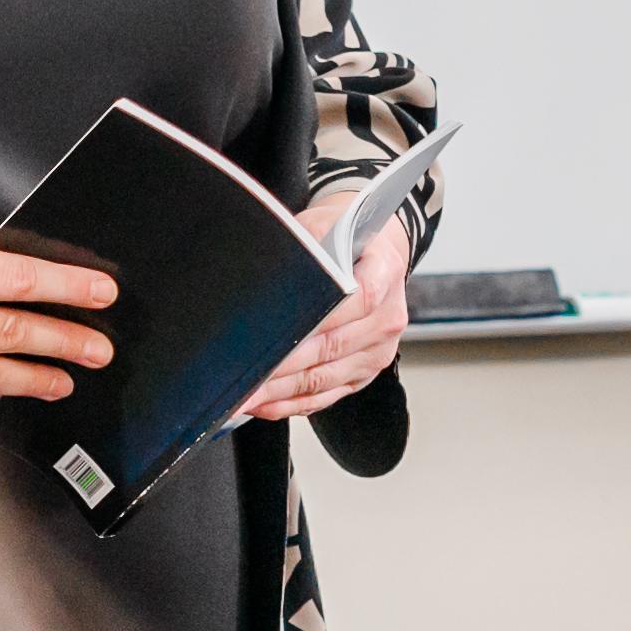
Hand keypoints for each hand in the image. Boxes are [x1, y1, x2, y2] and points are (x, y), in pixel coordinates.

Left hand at [244, 208, 416, 421]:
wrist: (375, 249)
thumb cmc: (346, 236)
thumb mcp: (323, 227)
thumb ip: (301, 252)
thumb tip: (259, 277)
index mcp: (383, 273)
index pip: (351, 302)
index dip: (309, 325)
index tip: (271, 340)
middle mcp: (387, 317)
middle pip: (331, 349)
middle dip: (282, 368)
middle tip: (243, 377)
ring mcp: (378, 349)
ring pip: (325, 378)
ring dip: (281, 392)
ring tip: (245, 397)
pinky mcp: (366, 372)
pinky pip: (327, 394)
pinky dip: (294, 403)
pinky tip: (266, 403)